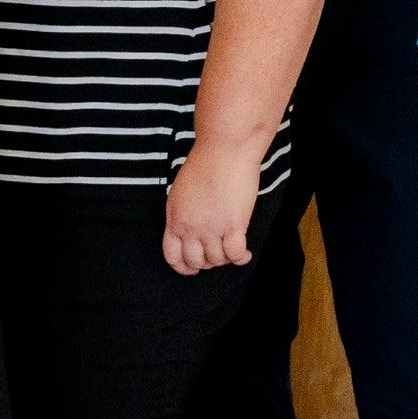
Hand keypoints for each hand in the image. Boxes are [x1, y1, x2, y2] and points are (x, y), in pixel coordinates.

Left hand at [163, 137, 264, 274]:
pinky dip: (241, 258)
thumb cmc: (204, 164)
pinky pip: (236, 254)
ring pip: (217, 260)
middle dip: (207, 263)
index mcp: (174, 219)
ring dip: (226, 258)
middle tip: (218, 253)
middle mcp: (191, 227)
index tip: (193, 268)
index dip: (183, 267)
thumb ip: (182, 213)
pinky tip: (245, 253)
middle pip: (196, 261)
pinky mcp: (234, 225)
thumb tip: (189, 231)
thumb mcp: (181, 192)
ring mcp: (212, 228)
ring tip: (232, 247)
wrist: (224, 150)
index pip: (172, 256)